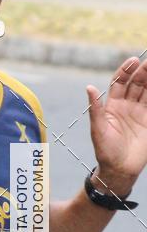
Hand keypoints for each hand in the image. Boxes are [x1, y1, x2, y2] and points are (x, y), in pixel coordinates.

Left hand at [87, 57, 146, 194]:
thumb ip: (95, 108)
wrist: (119, 169)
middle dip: (142, 71)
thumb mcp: (98, 129)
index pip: (119, 82)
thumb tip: (89, 87)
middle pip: (136, 83)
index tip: (133, 61)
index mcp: (112, 105)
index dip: (126, 70)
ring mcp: (139, 112)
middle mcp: (126, 106)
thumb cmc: (105, 151)